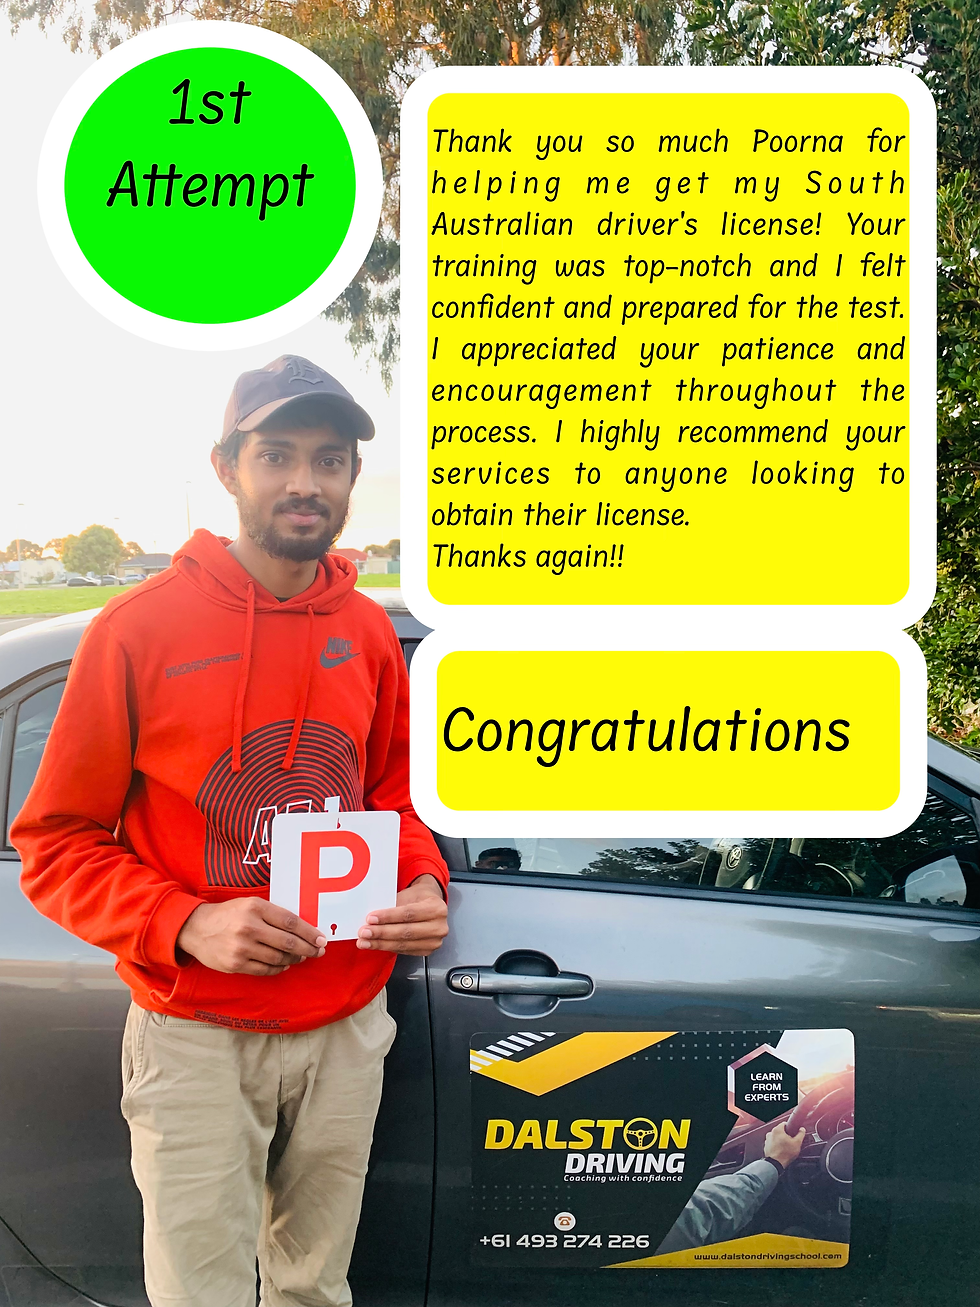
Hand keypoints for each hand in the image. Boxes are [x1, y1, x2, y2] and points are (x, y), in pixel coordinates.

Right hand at [177, 898, 326, 975]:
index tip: (321, 938)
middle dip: (308, 948)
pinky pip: (265, 969)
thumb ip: (274, 914)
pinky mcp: (235, 964)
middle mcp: (249, 927)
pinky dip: (279, 968)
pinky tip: (284, 963)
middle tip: (318, 951)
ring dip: (294, 959)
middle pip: (288, 942)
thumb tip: (303, 929)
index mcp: (256, 908)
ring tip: (301, 956)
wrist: (197, 928)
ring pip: (279, 958)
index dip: (309, 932)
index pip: (291, 921)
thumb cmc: (229, 914)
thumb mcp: (251, 904)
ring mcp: (242, 948)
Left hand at [356, 873, 448, 956]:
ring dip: (381, 943)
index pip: (409, 914)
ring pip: (403, 944)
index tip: (371, 919)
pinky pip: (404, 950)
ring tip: (365, 941)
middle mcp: (439, 927)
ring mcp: (435, 941)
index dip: (388, 917)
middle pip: (406, 932)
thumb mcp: (408, 894)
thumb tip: (372, 918)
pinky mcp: (427, 951)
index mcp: (437, 908)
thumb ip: (393, 905)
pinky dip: (387, 947)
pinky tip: (376, 945)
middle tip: (364, 932)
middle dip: (382, 933)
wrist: (430, 904)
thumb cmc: (418, 897)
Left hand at [764, 1121, 805, 1167]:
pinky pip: (773, 1143)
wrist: (776, 1164)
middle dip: (786, 1135)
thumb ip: (800, 1134)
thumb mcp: (797, 1143)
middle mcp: (770, 1133)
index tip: (793, 1132)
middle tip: (791, 1141)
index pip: (785, 1123)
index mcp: (777, 1130)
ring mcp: (767, 1140)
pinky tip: (781, 1150)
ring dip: (781, 1140)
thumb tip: (802, 1130)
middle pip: (780, 1131)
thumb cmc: (785, 1154)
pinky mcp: (766, 1146)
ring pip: (776, 1137)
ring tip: (786, 1147)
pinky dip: (776, 1145)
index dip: (791, 1128)